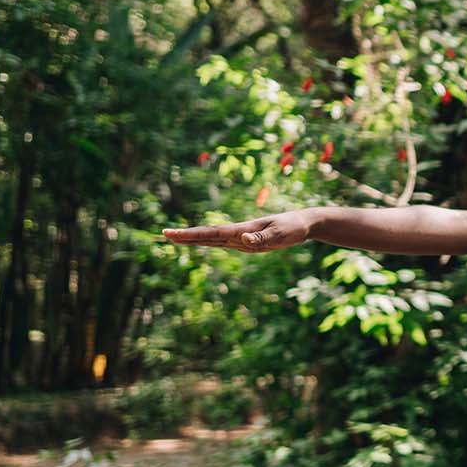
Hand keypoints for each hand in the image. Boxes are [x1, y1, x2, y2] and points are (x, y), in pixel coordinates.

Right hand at [163, 211, 314, 252]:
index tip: (171, 233)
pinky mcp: (247, 243)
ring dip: (194, 239)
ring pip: (213, 239)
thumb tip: (244, 240)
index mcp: (242, 229)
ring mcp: (241, 238)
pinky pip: (223, 243)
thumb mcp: (281, 235)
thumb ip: (263, 238)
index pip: (212, 233)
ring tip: (174, 238)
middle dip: (186, 236)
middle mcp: (238, 233)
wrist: (303, 223)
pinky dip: (208, 243)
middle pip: (207, 235)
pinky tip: (198, 242)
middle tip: (163, 234)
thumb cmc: (293, 228)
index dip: (191, 235)